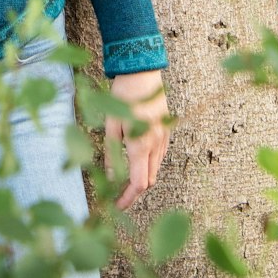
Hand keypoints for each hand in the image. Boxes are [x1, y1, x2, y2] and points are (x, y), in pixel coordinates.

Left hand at [105, 69, 170, 209]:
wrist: (143, 71)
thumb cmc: (123, 96)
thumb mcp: (111, 125)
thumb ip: (112, 153)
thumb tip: (111, 177)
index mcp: (141, 145)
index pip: (139, 183)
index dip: (128, 199)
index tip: (117, 206)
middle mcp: (156, 144)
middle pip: (149, 180)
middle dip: (134, 192)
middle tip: (117, 196)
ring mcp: (164, 138)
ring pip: (155, 168)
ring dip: (142, 178)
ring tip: (124, 181)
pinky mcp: (167, 130)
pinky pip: (159, 156)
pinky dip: (149, 165)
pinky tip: (136, 161)